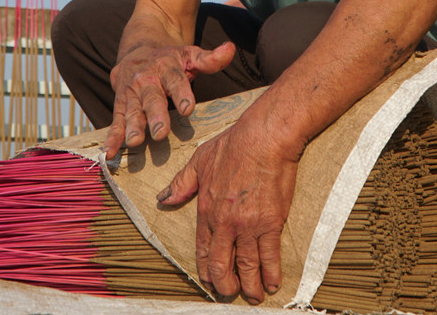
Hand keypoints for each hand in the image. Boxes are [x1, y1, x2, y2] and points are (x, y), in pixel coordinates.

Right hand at [103, 41, 234, 159]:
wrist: (138, 45)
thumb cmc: (171, 58)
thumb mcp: (190, 54)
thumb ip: (210, 59)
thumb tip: (230, 48)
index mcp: (167, 67)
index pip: (176, 81)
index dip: (182, 94)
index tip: (188, 109)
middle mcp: (147, 79)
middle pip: (152, 98)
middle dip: (155, 115)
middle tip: (160, 133)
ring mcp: (131, 92)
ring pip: (131, 110)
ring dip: (132, 126)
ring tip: (135, 142)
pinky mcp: (119, 103)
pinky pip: (115, 120)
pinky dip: (111, 136)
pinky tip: (109, 152)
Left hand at [156, 119, 300, 304]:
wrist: (264, 138)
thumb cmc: (233, 145)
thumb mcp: (200, 160)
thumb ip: (182, 183)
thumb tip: (163, 198)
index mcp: (206, 210)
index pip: (203, 250)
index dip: (206, 271)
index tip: (210, 282)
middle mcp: (224, 223)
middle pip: (222, 266)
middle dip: (225, 286)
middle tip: (230, 294)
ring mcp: (248, 225)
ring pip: (247, 266)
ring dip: (250, 286)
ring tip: (254, 296)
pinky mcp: (270, 223)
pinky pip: (270, 256)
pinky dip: (271, 273)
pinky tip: (273, 283)